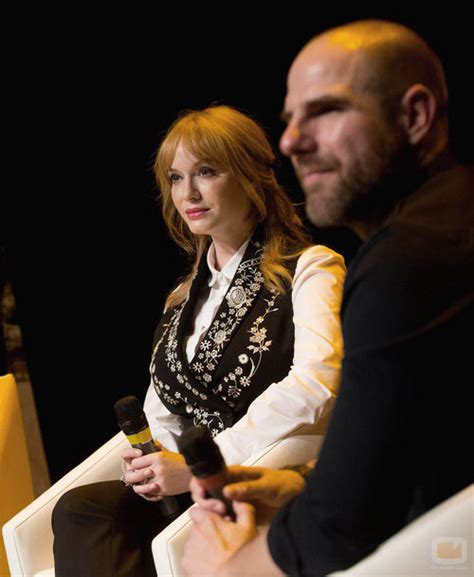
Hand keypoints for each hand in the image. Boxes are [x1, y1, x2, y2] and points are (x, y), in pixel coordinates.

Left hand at [122, 449, 190, 500]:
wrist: (193, 474)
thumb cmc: (183, 464)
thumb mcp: (168, 453)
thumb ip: (155, 453)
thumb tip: (146, 452)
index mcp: (158, 457)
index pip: (136, 462)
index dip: (135, 465)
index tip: (137, 466)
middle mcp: (157, 468)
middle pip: (135, 473)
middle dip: (136, 475)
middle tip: (138, 475)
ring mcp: (159, 479)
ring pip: (139, 485)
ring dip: (140, 485)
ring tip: (142, 483)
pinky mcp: (162, 489)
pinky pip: (148, 493)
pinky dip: (148, 492)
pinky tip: (151, 488)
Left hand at [182, 501, 256, 576]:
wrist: (232, 575)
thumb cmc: (240, 555)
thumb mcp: (248, 527)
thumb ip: (242, 509)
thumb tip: (237, 501)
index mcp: (208, 521)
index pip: (196, 511)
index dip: (203, 515)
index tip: (211, 522)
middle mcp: (195, 533)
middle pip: (196, 528)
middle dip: (206, 533)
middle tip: (219, 541)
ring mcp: (189, 549)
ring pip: (192, 543)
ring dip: (201, 546)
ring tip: (215, 555)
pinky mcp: (186, 563)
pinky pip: (189, 558)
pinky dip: (196, 561)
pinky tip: (209, 564)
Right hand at [190, 465, 304, 522]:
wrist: (296, 497)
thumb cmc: (282, 485)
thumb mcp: (267, 486)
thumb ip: (248, 488)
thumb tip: (226, 490)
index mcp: (234, 474)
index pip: (208, 474)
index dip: (199, 483)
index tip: (203, 494)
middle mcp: (229, 485)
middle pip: (205, 492)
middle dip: (205, 501)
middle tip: (219, 510)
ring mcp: (233, 500)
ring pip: (211, 506)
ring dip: (212, 513)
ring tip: (226, 519)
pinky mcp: (238, 513)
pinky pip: (222, 518)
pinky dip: (221, 523)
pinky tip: (230, 526)